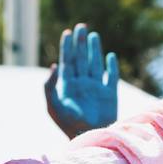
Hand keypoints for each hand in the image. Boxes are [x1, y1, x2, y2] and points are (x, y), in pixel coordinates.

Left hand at [44, 24, 119, 138]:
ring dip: (94, 50)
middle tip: (81, 27)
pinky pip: (112, 77)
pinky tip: (110, 56)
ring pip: (95, 64)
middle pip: (81, 59)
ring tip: (93, 35)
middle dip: (80, 43)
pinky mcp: (110, 95)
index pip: (67, 61)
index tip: (68, 33)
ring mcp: (96, 89)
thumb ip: (50, 86)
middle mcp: (82, 84)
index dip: (67, 47)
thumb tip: (55, 66)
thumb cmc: (68, 124)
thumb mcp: (53, 105)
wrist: (89, 136)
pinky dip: (111, 66)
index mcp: (68, 85)